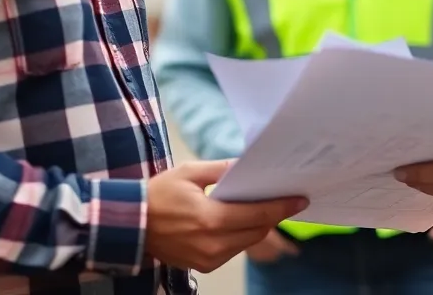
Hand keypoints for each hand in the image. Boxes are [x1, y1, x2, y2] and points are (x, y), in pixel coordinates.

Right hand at [144, 160, 307, 273]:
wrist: (132, 225)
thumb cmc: (158, 195)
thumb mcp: (189, 172)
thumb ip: (221, 169)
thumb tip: (247, 165)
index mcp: (210, 218)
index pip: (258, 214)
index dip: (282, 207)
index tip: (300, 199)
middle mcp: (213, 243)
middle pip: (257, 230)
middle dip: (272, 215)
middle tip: (284, 198)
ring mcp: (209, 258)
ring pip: (247, 242)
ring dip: (257, 226)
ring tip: (261, 207)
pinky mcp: (204, 266)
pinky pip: (233, 250)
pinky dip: (240, 235)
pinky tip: (238, 220)